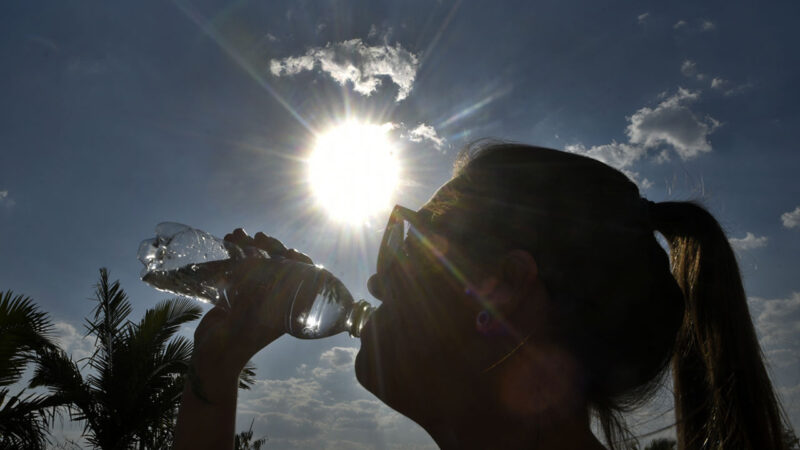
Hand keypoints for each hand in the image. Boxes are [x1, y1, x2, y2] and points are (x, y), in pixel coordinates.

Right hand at [190, 229, 313, 379]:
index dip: (300, 262)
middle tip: (260, 237)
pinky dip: (234, 255)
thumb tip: (259, 261)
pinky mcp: (237, 294)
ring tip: (237, 234)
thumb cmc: (239, 342)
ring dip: (249, 246)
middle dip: (270, 248)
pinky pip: (239, 269)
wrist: (213, 358)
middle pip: (280, 266)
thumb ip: (256, 293)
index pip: (303, 279)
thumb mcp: (252, 318)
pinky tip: (227, 240)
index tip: (290, 251)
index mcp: (288, 309)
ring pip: (258, 264)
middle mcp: (274, 300)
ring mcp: (255, 295)